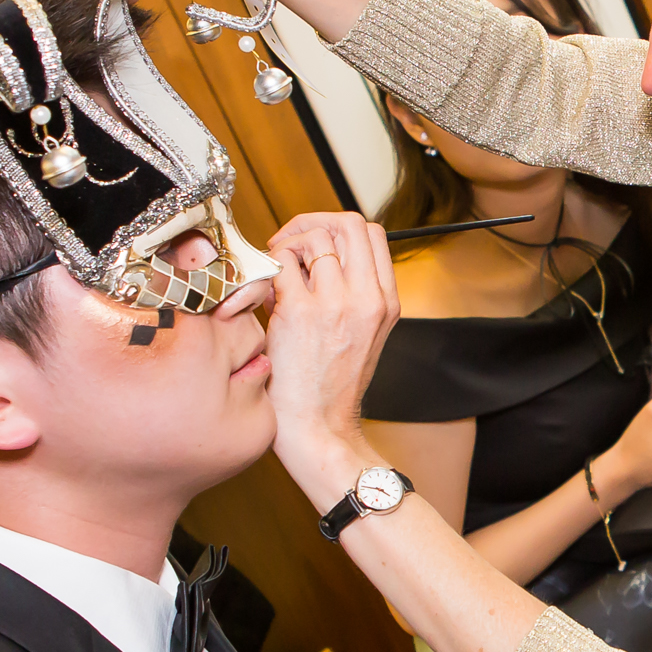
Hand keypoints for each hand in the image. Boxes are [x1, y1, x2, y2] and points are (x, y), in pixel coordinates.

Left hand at [260, 212, 398, 502]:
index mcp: (386, 302)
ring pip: (315, 237)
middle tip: (289, 245)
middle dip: (312, 223)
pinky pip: (282, 262)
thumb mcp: (364, 336)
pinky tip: (265, 293)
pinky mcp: (301, 312)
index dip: (337, 227)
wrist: (318, 427)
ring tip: (276, 273)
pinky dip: (268, 269)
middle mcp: (368, 298)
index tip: (313, 243)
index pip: (372, 234)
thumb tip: (321, 257)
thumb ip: (353, 294)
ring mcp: (336, 303)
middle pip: (348, 224)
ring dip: (287, 246)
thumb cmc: (330, 387)